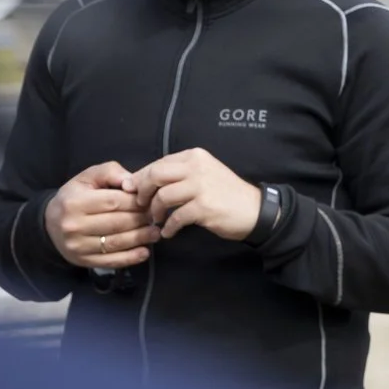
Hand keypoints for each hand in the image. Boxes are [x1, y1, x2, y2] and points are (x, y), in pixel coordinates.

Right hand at [44, 161, 160, 269]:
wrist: (50, 222)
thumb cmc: (75, 196)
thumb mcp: (88, 177)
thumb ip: (111, 173)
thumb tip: (132, 184)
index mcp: (76, 202)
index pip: (114, 202)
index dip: (136, 202)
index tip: (150, 201)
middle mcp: (74, 225)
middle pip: (117, 223)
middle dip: (141, 220)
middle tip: (156, 217)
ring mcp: (77, 246)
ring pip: (115, 243)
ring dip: (140, 239)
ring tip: (155, 233)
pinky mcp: (82, 261)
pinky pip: (110, 261)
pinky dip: (130, 258)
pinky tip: (144, 252)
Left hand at [130, 148, 264, 241]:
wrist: (255, 210)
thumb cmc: (225, 193)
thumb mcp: (203, 174)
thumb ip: (177, 174)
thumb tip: (142, 181)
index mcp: (194, 156)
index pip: (158, 163)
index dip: (141, 178)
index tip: (133, 192)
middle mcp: (197, 166)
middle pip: (155, 175)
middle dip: (142, 192)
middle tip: (141, 206)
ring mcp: (201, 186)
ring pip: (162, 196)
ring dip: (154, 212)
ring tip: (157, 221)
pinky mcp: (204, 207)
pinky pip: (175, 217)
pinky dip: (168, 227)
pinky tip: (169, 232)